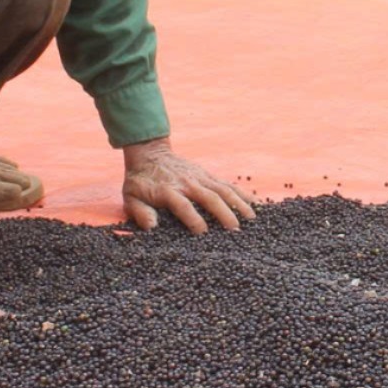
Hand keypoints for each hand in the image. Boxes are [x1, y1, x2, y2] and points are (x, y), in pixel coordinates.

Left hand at [121, 139, 256, 233]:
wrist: (150, 153)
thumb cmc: (140, 181)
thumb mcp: (131, 197)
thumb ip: (140, 213)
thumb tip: (151, 228)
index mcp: (168, 191)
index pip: (183, 205)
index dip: (193, 219)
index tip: (203, 233)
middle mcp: (188, 183)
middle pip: (209, 197)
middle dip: (224, 214)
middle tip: (236, 231)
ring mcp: (201, 178)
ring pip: (223, 190)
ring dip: (238, 204)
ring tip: (252, 220)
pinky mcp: (208, 175)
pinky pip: (228, 184)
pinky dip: (242, 193)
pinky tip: (256, 204)